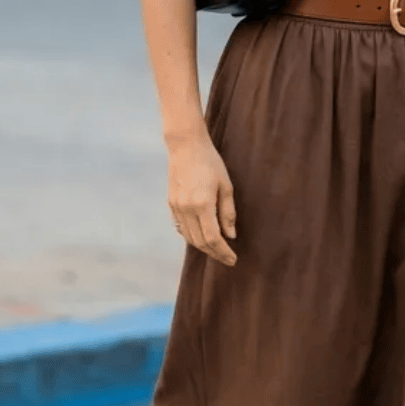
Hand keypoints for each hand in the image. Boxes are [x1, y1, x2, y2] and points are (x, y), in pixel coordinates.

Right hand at [166, 136, 237, 265]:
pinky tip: (203, 237)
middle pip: (200, 242)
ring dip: (204, 247)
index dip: (223, 252)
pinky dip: (193, 237)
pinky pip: (182, 228)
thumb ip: (228, 213)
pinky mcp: (171, 204)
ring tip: (217, 250)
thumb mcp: (226, 186)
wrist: (186, 146)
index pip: (213, 238)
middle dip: (215, 253)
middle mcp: (186, 209)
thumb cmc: (210, 162)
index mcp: (202, 204)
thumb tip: (230, 236)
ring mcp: (176, 207)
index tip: (233, 259)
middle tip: (227, 258)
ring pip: (189, 237)